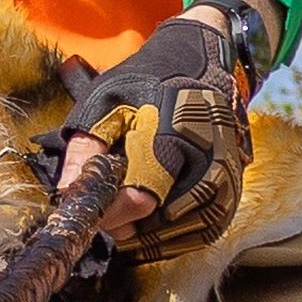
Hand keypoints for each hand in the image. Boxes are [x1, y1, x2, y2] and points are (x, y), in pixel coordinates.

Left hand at [63, 0, 267, 259]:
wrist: (200, 64)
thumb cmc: (145, 83)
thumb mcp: (104, 104)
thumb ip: (85, 150)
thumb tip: (66, 194)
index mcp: (172, 135)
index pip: (141, 199)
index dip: (112, 215)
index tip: (95, 215)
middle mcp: (208, 158)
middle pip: (165, 221)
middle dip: (131, 228)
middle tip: (110, 218)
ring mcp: (227, 175)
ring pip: (186, 231)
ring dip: (153, 237)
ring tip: (129, 221)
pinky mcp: (234, 187)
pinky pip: (205, 229)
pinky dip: (176, 237)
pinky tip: (154, 227)